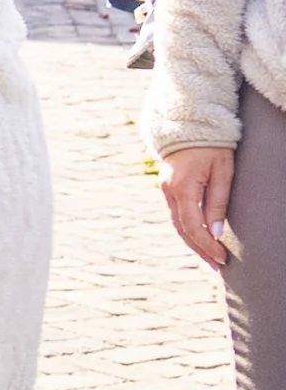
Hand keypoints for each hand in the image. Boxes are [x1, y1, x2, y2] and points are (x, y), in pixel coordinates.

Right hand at [163, 144, 236, 268]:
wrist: (188, 125)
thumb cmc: (212, 146)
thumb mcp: (222, 172)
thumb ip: (218, 203)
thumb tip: (216, 233)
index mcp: (182, 188)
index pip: (193, 226)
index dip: (207, 245)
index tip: (222, 258)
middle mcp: (168, 191)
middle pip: (182, 229)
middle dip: (200, 249)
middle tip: (218, 265)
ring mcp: (165, 190)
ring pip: (177, 224)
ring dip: (193, 242)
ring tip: (210, 257)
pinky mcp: (168, 188)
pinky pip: (176, 215)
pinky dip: (187, 229)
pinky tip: (199, 238)